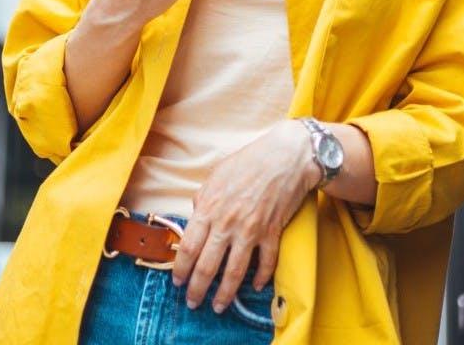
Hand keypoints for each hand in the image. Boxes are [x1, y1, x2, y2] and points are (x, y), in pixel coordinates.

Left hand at [171, 120, 319, 312]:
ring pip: (234, 272)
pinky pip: (265, 264)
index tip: (177, 281)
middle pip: (207, 266)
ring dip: (224, 294)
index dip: (180, 269)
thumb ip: (203, 198)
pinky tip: (254, 286)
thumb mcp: (216, 175)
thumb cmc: (249, 161)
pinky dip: (260, 278)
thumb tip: (196, 216)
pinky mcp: (272, 233)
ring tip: (218, 306)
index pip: (188, 248)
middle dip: (197, 289)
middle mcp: (227, 223)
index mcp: (209, 207)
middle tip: (192, 302)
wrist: (286, 156)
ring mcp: (251, 231)